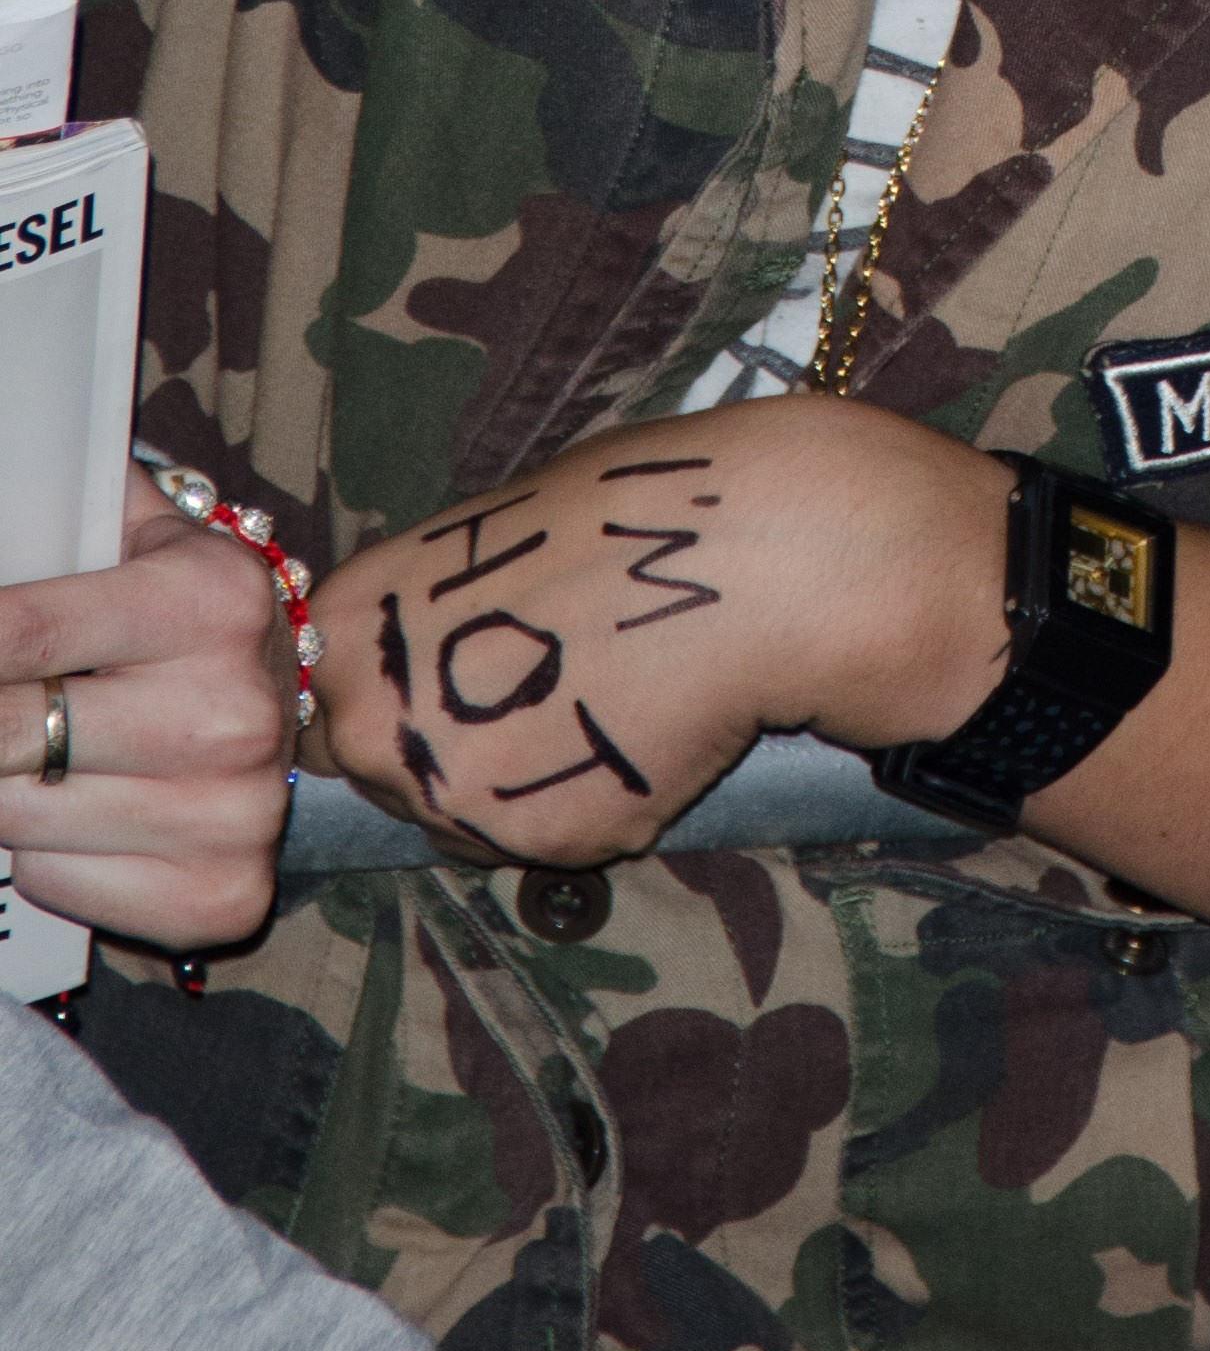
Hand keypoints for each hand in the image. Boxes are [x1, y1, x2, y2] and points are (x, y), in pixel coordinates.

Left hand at [0, 464, 291, 952]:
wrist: (290, 711)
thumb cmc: (181, 616)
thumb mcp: (141, 535)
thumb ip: (63, 509)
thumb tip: (5, 471)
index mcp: (214, 598)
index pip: (18, 628)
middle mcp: (234, 710)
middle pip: (2, 731)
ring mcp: (234, 811)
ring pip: (13, 816)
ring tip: (28, 750)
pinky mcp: (223, 896)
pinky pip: (56, 880)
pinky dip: (40, 854)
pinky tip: (74, 811)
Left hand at [301, 398, 1009, 868]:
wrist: (754, 560)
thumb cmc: (637, 508)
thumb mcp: (497, 529)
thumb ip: (438, 605)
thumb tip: (433, 639)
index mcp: (352, 621)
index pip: (313, 694)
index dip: (378, 689)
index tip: (429, 679)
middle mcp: (372, 718)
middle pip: (373, 765)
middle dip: (435, 742)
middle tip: (526, 692)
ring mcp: (450, 790)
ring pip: (457, 813)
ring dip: (506, 782)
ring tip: (596, 704)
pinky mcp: (535, 842)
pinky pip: (541, 839)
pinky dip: (584, 804)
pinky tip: (640, 734)